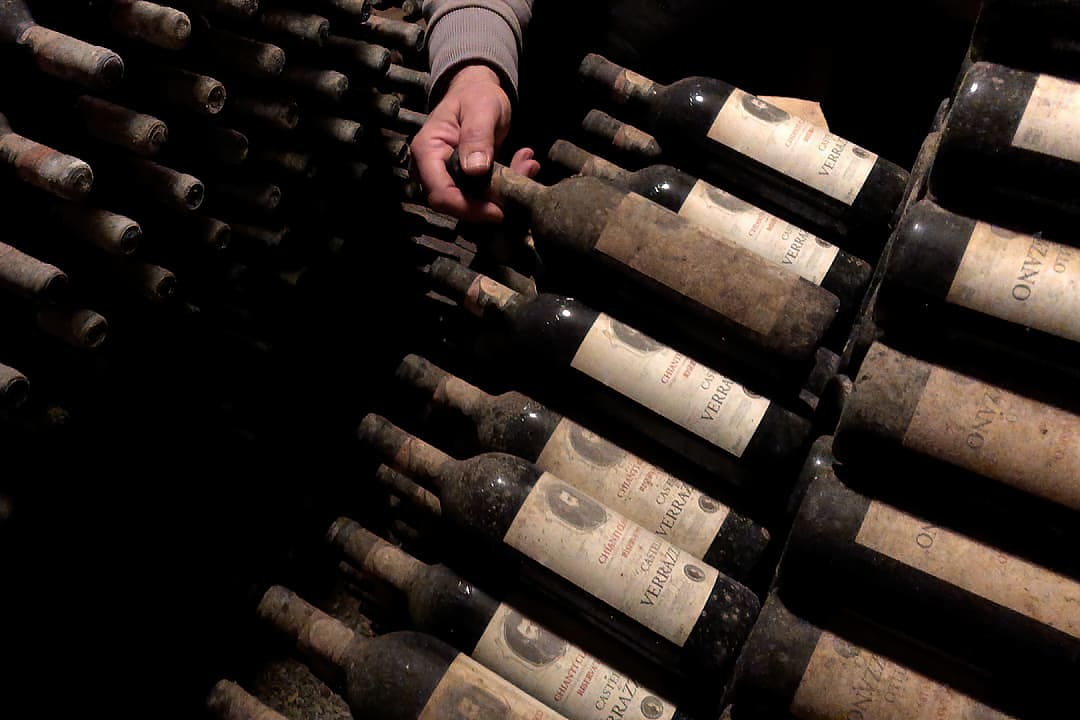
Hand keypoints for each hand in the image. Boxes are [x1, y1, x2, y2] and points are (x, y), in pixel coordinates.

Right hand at [410, 64, 539, 222]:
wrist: (479, 90)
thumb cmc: (476, 94)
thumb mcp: (481, 108)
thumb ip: (477, 136)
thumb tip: (475, 170)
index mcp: (427, 151)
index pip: (440, 194)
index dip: (468, 208)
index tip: (497, 211)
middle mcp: (432, 169)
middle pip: (455, 204)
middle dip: (491, 201)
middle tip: (521, 180)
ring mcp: (447, 176)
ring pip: (473, 202)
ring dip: (504, 191)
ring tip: (527, 165)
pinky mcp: (465, 180)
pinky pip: (484, 194)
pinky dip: (506, 184)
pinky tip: (523, 165)